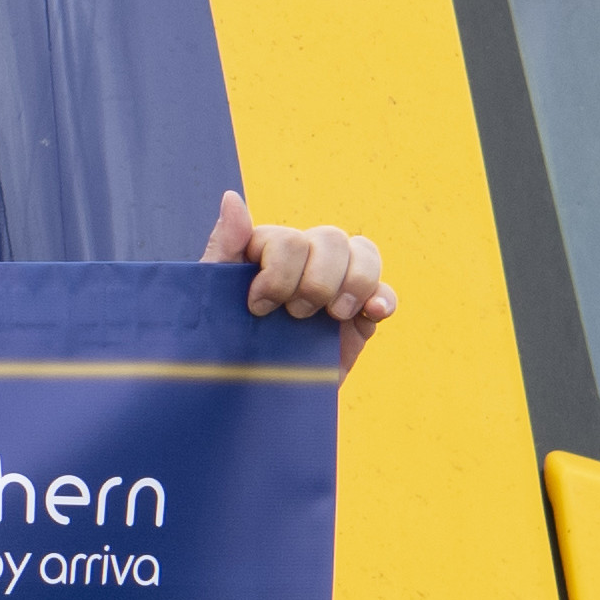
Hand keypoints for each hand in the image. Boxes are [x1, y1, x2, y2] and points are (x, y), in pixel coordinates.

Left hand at [206, 188, 393, 329]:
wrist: (248, 401)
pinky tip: (373, 313)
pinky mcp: (359, 317)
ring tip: (333, 316)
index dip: (278, 273)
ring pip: (364, 253)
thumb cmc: (223, 347)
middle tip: (295, 316)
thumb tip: (232, 198)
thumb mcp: (213, 300)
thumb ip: (224, 248)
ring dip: (352, 282)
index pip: (289, 240)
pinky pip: (385, 293)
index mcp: (270, 251)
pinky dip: (383, 298)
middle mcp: (305, 260)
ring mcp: (336, 286)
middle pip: (331, 239)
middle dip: (316, 281)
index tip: (258, 307)